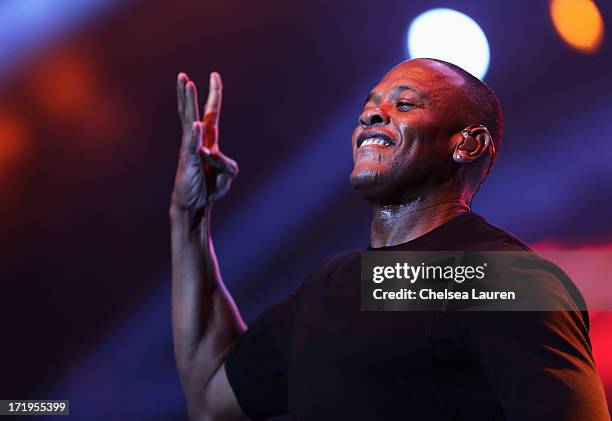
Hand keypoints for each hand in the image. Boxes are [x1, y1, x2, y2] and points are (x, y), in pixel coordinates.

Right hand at [172, 72, 237, 212]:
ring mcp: (190, 149)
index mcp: (208, 140)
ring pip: (188, 121)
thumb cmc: (209, 188)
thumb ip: (229, 166)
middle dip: (189, 93)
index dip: (214, 94)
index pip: (212, 113)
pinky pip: (192, 146)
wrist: (195, 204)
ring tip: (185, 85)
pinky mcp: (188, 161)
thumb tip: (219, 159)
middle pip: (193, 112)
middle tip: (182, 75)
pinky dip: (195, 135)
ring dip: (188, 102)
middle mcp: (196, 141)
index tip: (214, 75)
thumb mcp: (227, 176)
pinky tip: (196, 125)